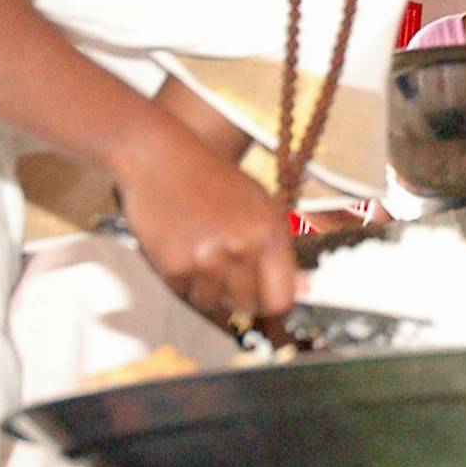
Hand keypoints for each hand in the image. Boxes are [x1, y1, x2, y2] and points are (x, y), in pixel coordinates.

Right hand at [115, 125, 297, 323]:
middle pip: (248, 306)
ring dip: (208, 291)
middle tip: (228, 276)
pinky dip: (183, 283)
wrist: (160, 158)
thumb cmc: (212, 179)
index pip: (282, 298)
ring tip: (202, 257)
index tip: (268, 308)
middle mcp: (241, 247)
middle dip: (240, 299)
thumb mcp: (259, 204)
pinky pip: (184, 295)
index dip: (275, 308)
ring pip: (213, 305)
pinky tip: (182, 252)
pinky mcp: (173, 265)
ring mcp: (206, 258)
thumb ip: (279, 249)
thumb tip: (305, 287)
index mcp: (269, 231)